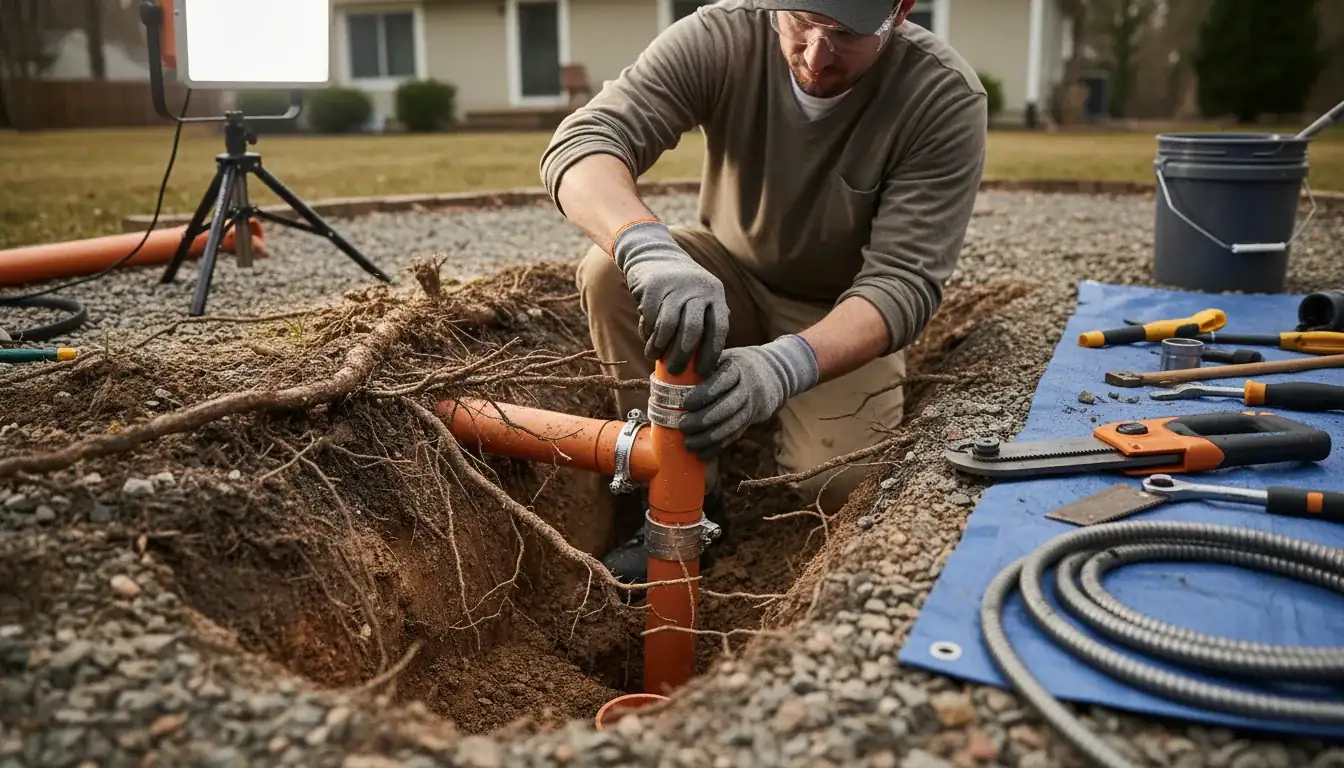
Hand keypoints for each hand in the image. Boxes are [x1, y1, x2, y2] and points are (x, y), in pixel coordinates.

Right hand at [612, 221, 728, 375]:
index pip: (718, 328)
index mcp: (714, 294)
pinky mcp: (653, 287)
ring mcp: (675, 287)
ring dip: (660, 347)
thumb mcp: (701, 295)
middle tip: (674, 371)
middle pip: (693, 331)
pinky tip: (647, 338)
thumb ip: (709, 318)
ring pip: (668, 327)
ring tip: (654, 357)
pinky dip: (647, 333)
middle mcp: (698, 289)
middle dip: (682, 356)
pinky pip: (650, 319)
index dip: (711, 353)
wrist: (654, 255)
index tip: (701, 372)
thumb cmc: (680, 286)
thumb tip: (712, 355)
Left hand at [678, 334, 818, 459]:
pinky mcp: (750, 421)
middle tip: (682, 426)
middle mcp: (747, 388)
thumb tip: (665, 374)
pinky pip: (735, 436)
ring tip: (688, 444)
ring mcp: (751, 407)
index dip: (704, 393)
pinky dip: (718, 447)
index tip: (684, 403)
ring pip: (732, 425)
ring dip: (709, 437)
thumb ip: (702, 365)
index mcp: (738, 368)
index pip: (722, 380)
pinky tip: (702, 455)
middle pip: (727, 406)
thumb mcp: (723, 357)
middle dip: (704, 419)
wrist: (771, 374)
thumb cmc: (735, 364)